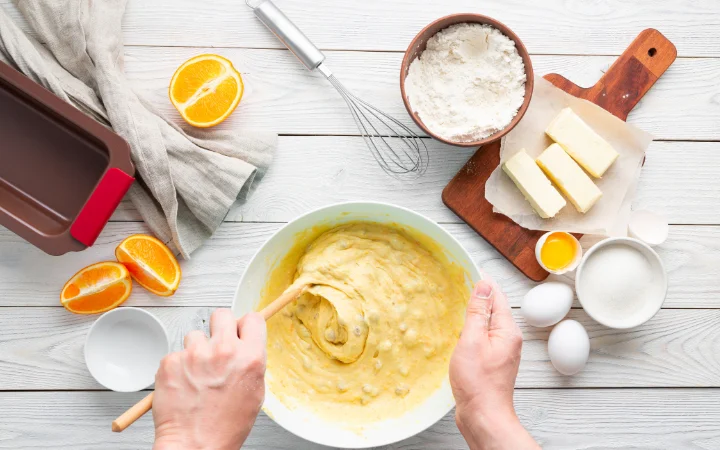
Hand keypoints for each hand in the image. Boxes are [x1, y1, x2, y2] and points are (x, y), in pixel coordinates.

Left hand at [152, 309, 266, 449]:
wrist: (195, 446)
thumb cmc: (225, 426)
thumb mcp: (255, 392)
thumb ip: (251, 362)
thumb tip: (246, 342)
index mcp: (250, 357)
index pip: (252, 318)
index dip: (245, 325)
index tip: (240, 332)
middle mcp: (224, 351)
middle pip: (222, 315)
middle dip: (219, 328)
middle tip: (216, 347)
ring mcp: (195, 354)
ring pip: (195, 335)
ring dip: (196, 350)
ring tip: (197, 376)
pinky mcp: (171, 361)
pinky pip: (176, 354)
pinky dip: (178, 367)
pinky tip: (184, 385)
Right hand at [450, 275, 538, 449]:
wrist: (483, 416)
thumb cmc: (477, 382)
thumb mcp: (472, 340)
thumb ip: (478, 312)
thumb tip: (483, 286)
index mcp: (507, 330)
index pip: (496, 296)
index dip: (482, 281)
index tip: (468, 269)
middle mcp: (509, 339)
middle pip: (494, 308)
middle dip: (478, 295)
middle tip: (458, 282)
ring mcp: (501, 352)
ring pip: (488, 324)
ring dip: (474, 313)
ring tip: (457, 302)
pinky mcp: (492, 362)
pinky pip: (483, 338)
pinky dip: (472, 330)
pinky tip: (459, 332)